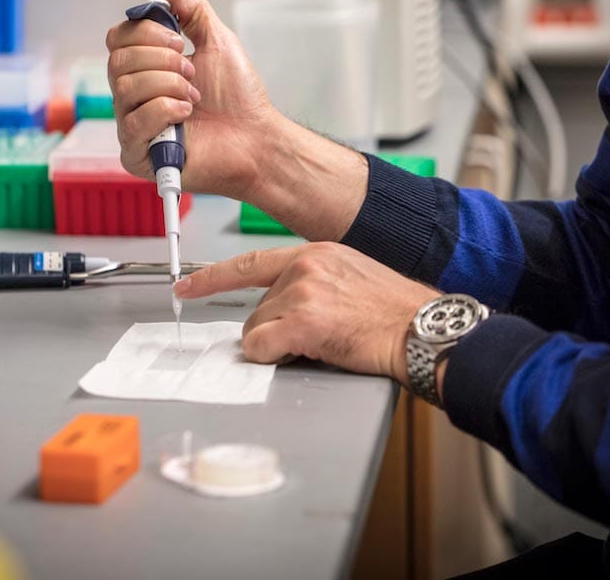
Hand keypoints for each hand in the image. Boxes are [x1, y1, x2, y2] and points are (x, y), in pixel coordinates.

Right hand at [106, 0, 281, 199]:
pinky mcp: (136, 155)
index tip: (181, 41)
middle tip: (192, 73)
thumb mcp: (219, 42)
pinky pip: (133, 121)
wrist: (255, 137)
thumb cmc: (238, 99)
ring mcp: (132, 125)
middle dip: (162, 60)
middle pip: (117, 60)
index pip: (118, 38)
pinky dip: (165, 110)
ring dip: (169, 85)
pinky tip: (186, 115)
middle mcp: (133, 96)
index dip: (146, 33)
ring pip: (125, 87)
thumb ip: (194, 12)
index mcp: (146, 68)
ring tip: (194, 97)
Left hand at [174, 243, 442, 384]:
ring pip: (257, 330)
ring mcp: (302, 291)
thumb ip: (313, 284)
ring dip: (280, 347)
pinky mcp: (303, 321)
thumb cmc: (396, 314)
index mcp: (316, 252)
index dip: (213, 277)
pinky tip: (308, 353)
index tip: (186, 285)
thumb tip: (281, 309)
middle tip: (315, 339)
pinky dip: (275, 358)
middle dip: (274, 332)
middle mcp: (305, 265)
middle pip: (255, 309)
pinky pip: (261, 348)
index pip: (251, 263)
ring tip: (324, 343)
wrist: (423, 329)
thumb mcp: (353, 278)